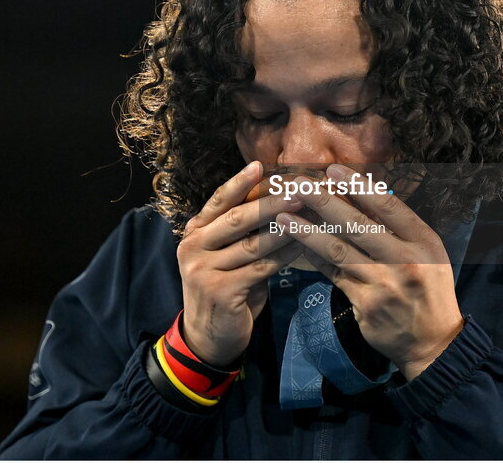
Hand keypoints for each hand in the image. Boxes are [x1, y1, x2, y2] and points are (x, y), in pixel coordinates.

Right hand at [178, 161, 305, 366]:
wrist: (209, 337)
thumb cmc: (227, 288)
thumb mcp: (227, 255)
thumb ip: (242, 232)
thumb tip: (280, 200)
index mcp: (195, 233)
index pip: (218, 202)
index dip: (238, 183)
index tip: (259, 165)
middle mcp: (193, 248)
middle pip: (237, 219)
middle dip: (270, 203)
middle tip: (299, 190)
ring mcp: (203, 270)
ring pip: (252, 244)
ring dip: (285, 228)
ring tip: (309, 214)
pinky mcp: (220, 291)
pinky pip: (261, 269)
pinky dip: (285, 257)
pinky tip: (304, 247)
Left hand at [276, 163, 464, 380]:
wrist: (434, 342)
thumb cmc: (428, 289)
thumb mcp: (427, 253)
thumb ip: (399, 228)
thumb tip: (362, 194)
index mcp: (424, 242)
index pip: (388, 206)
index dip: (358, 186)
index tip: (333, 171)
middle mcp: (405, 260)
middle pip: (358, 224)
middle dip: (324, 201)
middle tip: (299, 184)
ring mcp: (384, 284)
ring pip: (339, 250)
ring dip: (307, 231)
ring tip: (283, 216)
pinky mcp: (365, 303)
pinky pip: (333, 274)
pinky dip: (314, 257)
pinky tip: (296, 244)